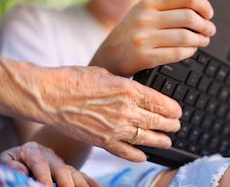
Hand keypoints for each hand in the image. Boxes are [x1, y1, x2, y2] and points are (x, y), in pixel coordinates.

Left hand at [0, 142, 98, 186]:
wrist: (21, 156)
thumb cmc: (12, 162)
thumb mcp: (6, 160)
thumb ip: (11, 165)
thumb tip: (22, 171)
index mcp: (32, 151)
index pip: (40, 162)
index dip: (43, 175)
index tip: (46, 186)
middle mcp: (51, 155)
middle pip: (61, 167)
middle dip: (66, 181)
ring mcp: (62, 162)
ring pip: (74, 172)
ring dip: (81, 183)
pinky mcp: (69, 171)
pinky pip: (82, 176)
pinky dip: (91, 183)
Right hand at [5, 59, 181, 161]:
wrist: (50, 96)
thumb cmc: (76, 80)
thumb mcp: (108, 74)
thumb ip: (126, 85)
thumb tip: (139, 91)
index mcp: (129, 90)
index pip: (161, 103)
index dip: (173, 109)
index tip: (178, 112)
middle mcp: (126, 111)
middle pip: (157, 121)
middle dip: (171, 125)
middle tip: (176, 126)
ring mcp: (115, 128)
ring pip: (146, 138)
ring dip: (160, 140)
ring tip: (167, 141)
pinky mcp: (102, 141)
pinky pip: (125, 152)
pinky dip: (137, 155)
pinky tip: (144, 156)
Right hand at [90, 0, 215, 76]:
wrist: (109, 55)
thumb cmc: (132, 27)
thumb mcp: (146, 4)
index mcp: (148, 2)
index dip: (204, 4)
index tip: (209, 12)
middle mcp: (145, 18)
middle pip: (189, 17)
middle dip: (205, 25)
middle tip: (210, 29)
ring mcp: (144, 38)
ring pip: (185, 37)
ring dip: (200, 39)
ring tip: (204, 40)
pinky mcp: (144, 57)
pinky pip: (176, 53)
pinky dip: (189, 52)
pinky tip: (191, 49)